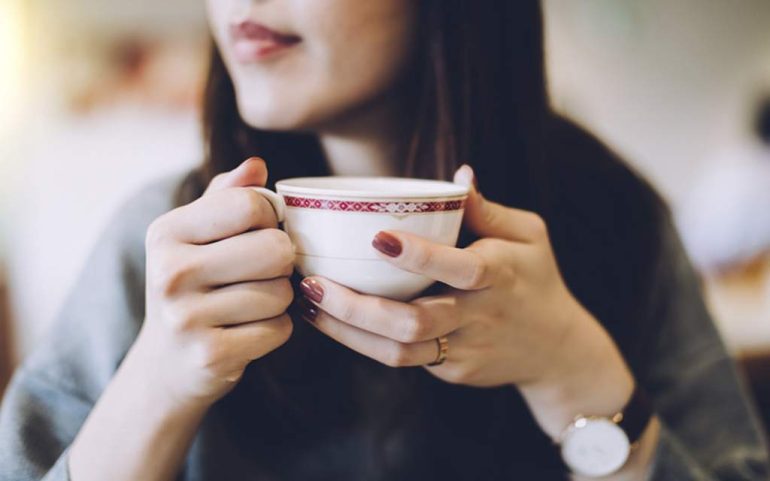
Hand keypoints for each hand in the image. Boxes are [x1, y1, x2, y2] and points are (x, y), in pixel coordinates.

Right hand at [135, 157, 295, 409]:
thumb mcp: (197, 236)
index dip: (270, 217)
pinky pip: (279, 329)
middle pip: (274, 249)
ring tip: (252, 302)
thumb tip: (256, 164)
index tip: (259, 232)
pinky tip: (249, 330)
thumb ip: (227, 195)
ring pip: (281, 292)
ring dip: (280, 298)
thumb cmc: (194, 286)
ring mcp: (186, 318)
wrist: (167, 363)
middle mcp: (168, 272)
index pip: (249, 204)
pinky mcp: (210, 355)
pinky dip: (276, 330)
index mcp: (166, 232)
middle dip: (281, 261)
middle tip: (263, 271)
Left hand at [298, 164, 633, 438]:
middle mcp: (477, 317)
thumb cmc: (535, 278)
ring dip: (347, 331)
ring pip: (398, 350)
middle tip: (312, 283)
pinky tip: (335, 320)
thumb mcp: (528, 234)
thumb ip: (488, 209)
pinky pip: (402, 358)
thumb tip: (459, 173)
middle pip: (413, 321)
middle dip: (356, 307)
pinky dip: (364, 342)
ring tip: (310, 306)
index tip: (376, 236)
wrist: (556, 350)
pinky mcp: (450, 370)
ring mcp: (463, 349)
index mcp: (498, 276)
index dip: (418, 255)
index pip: (457, 268)